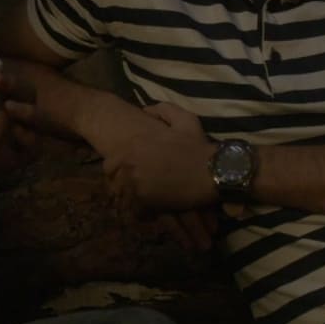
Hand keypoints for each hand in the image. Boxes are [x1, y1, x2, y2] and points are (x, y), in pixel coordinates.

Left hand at [102, 102, 216, 211]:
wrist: (215, 172)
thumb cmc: (199, 148)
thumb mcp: (185, 120)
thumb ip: (163, 110)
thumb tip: (145, 111)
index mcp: (134, 145)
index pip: (109, 164)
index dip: (118, 172)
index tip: (129, 176)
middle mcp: (129, 163)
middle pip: (112, 182)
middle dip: (121, 187)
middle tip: (134, 191)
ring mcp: (135, 182)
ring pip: (122, 197)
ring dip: (130, 201)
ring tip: (142, 203)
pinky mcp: (146, 201)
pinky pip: (135, 210)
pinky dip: (142, 213)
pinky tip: (152, 211)